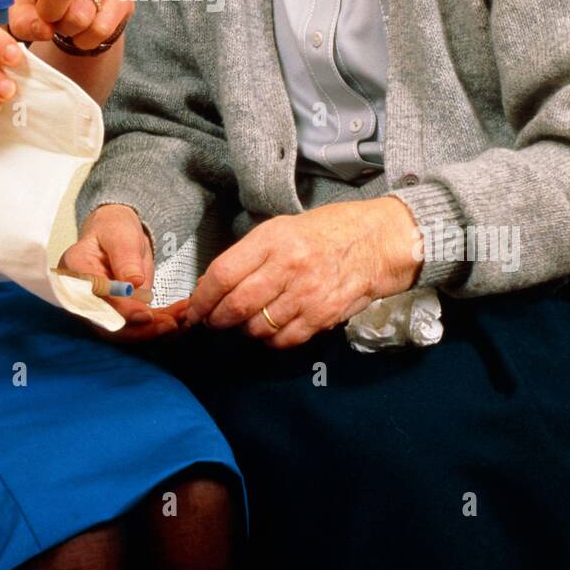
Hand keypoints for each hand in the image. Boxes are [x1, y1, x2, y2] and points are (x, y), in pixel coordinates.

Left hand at [0, 0, 133, 51]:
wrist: (84, 16)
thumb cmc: (45, 6)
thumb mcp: (23, 13)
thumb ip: (23, 21)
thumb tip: (44, 28)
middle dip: (51, 11)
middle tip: (49, 17)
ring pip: (82, 13)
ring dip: (69, 29)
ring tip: (68, 23)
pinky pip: (101, 27)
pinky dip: (87, 39)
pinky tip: (84, 31)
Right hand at [60, 205, 182, 342]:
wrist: (118, 236)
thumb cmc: (114, 230)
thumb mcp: (120, 235)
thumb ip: (125, 257)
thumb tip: (134, 283)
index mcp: (76, 273)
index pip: (96, 299)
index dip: (120, 310)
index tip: (146, 315)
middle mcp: (83, 298)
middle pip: (108, 324)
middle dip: (141, 329)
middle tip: (171, 324)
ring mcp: (100, 310)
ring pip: (125, 331)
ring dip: (155, 331)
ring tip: (182, 320)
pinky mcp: (119, 316)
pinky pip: (138, 327)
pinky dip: (159, 325)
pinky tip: (179, 319)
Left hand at [183, 198, 423, 348]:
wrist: (375, 242)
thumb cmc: (324, 233)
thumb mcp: (281, 229)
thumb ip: (248, 256)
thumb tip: (212, 286)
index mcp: (273, 240)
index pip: (223, 274)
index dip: (202, 298)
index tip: (194, 308)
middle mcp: (289, 267)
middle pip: (236, 306)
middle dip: (216, 320)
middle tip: (212, 321)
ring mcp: (307, 294)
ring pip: (257, 328)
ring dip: (244, 330)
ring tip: (245, 321)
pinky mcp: (323, 316)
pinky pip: (284, 341)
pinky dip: (270, 340)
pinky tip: (271, 328)